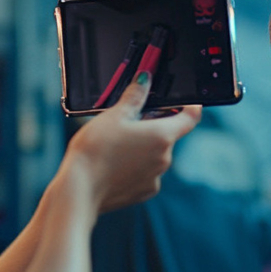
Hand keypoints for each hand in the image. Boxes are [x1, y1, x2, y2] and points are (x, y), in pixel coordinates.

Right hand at [62, 72, 200, 213]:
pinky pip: (145, 174)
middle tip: (130, 122)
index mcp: (162, 136)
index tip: (188, 103)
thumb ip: (135, 96)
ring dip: (143, 148)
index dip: (191, 107)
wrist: (79, 189)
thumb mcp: (114, 115)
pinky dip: (135, 167)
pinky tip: (115, 165)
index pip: (190, 118)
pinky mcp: (144, 192)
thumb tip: (145, 79)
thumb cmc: (96, 149)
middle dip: (153, 127)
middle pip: (167, 137)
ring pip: (154, 156)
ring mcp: (155, 178)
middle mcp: (165, 159)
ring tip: (116, 146)